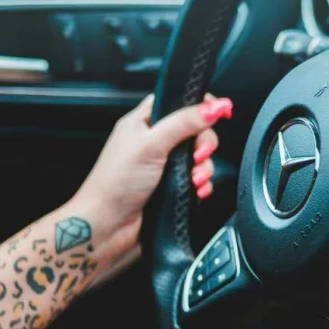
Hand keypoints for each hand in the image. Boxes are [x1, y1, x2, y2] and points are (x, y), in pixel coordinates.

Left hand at [71, 93, 232, 259]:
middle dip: (205, 143)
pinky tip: (196, 191)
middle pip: (196, 129)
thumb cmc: (115, 184)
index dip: (200, 104)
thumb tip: (213, 106)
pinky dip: (202, 185)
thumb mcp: (151, 144)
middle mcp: (155, 141)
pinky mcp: (172, 187)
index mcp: (144, 122)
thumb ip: (184, 122)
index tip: (220, 112)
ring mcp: (164, 165)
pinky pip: (199, 180)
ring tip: (194, 180)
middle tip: (199, 155)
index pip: (178, 101)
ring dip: (204, 168)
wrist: (108, 227)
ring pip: (200, 157)